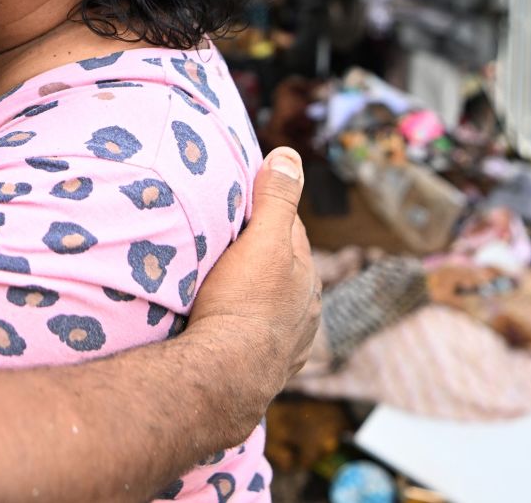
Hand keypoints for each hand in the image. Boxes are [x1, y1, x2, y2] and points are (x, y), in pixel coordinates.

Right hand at [190, 147, 320, 402]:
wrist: (226, 375)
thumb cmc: (242, 302)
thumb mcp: (262, 240)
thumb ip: (276, 198)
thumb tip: (289, 154)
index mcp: (305, 274)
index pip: (289, 229)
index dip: (266, 213)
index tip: (240, 205)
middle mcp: (305, 308)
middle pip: (282, 268)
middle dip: (261, 256)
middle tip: (225, 245)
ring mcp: (289, 342)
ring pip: (273, 305)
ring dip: (256, 295)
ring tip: (225, 288)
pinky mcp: (268, 370)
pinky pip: (260, 340)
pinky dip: (249, 331)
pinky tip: (232, 332)